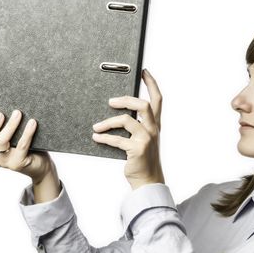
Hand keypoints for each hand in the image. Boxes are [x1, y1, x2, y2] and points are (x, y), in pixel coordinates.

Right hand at [0, 110, 54, 183]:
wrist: (41, 167)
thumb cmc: (26, 149)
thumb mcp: (12, 139)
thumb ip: (4, 128)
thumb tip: (5, 103)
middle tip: (0, 114)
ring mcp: (6, 161)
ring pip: (2, 142)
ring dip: (10, 126)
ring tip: (17, 113)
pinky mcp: (19, 163)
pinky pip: (22, 146)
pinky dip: (27, 132)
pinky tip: (32, 123)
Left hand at [92, 69, 164, 189]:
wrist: (148, 180)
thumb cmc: (142, 159)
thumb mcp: (144, 139)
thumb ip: (136, 125)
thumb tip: (116, 111)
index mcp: (155, 125)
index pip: (157, 100)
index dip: (151, 84)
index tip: (144, 71)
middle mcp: (153, 129)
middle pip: (143, 105)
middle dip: (125, 100)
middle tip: (110, 102)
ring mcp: (146, 139)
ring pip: (126, 121)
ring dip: (108, 122)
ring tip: (96, 126)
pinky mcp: (137, 150)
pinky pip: (118, 140)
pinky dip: (105, 138)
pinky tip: (96, 137)